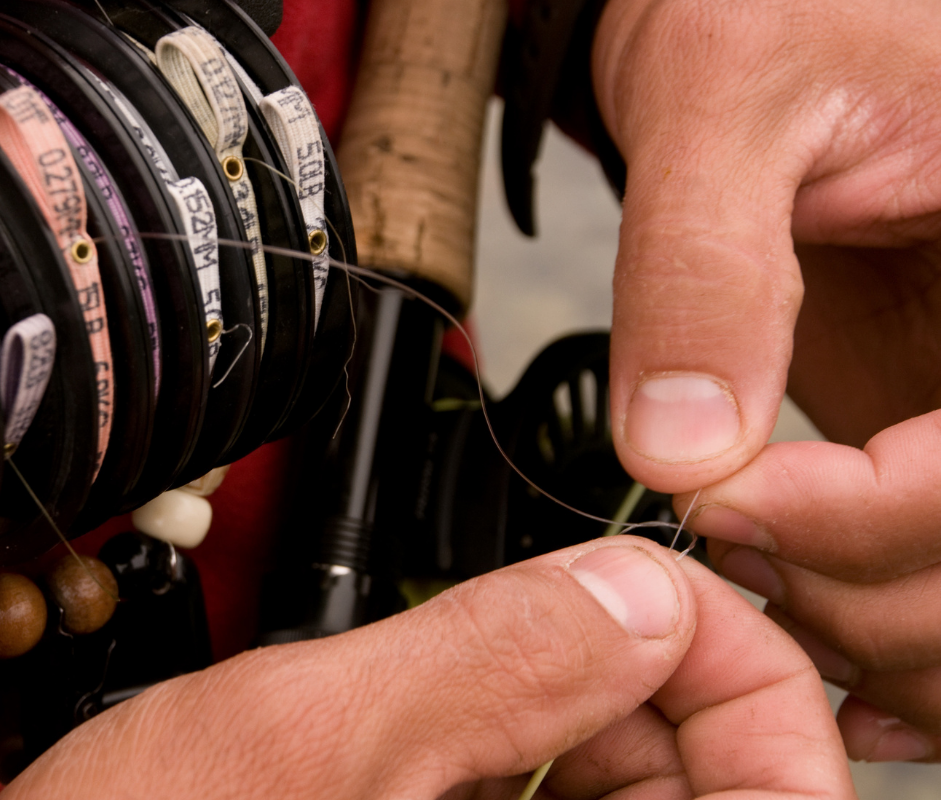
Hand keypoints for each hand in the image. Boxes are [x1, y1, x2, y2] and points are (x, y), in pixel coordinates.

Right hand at [0, 539, 851, 798]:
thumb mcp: (302, 739)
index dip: (741, 673)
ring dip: (584, 706)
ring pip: (629, 790)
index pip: (775, 793)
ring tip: (488, 660)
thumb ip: (484, 654)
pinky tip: (461, 712)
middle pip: (708, 783)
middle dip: (650, 681)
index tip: (666, 595)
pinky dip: (532, 741)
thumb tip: (631, 585)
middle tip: (572, 608)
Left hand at [594, 0, 940, 759]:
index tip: (726, 501)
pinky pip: (939, 569)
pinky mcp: (934, 429)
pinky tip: (814, 640)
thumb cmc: (766, 9)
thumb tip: (683, 448)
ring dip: (870, 629)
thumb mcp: (723, 100)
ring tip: (744, 572)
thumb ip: (706, 271)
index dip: (874, 516)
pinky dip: (889, 629)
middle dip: (862, 587)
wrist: (748, 22)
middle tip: (718, 538)